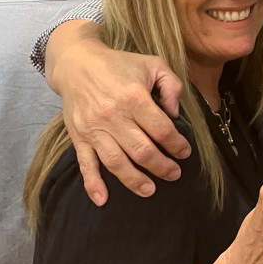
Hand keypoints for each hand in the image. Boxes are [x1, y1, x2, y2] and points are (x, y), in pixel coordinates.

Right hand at [47, 20, 186, 205]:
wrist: (77, 63)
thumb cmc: (119, 65)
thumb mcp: (153, 64)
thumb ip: (171, 85)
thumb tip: (175, 114)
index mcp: (133, 97)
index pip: (161, 129)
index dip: (176, 144)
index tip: (185, 152)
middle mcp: (113, 116)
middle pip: (142, 150)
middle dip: (162, 166)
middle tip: (174, 174)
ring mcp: (94, 129)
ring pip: (116, 162)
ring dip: (135, 180)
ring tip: (150, 190)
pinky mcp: (79, 137)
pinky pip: (86, 164)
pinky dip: (93, 184)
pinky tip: (103, 200)